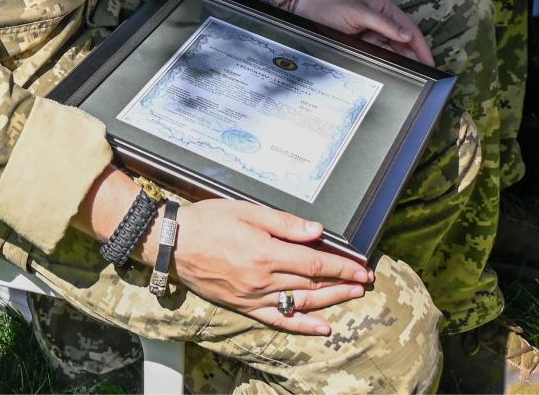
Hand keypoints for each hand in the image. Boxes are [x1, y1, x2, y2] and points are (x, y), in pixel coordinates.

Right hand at [172, 198, 373, 334]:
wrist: (174, 242)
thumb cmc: (208, 221)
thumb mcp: (246, 211)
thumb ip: (283, 223)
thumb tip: (316, 231)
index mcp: (265, 252)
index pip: (314, 263)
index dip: (341, 266)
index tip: (360, 266)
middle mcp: (262, 279)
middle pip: (312, 284)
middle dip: (342, 282)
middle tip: (364, 280)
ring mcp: (253, 296)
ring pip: (300, 302)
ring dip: (330, 301)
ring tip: (352, 296)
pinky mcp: (244, 306)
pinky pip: (277, 319)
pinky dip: (301, 325)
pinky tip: (321, 326)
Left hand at [294, 0, 433, 65]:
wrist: (307, 11)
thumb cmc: (332, 6)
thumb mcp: (359, 12)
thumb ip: (384, 24)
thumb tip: (408, 36)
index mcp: (386, 8)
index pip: (410, 28)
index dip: (421, 45)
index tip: (430, 61)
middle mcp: (383, 19)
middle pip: (404, 41)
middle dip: (414, 56)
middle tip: (425, 75)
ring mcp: (374, 31)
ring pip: (393, 49)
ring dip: (402, 61)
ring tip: (413, 77)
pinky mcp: (365, 41)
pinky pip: (381, 52)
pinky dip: (388, 61)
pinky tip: (394, 71)